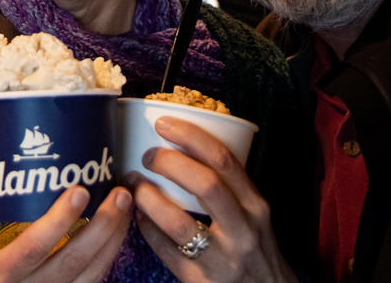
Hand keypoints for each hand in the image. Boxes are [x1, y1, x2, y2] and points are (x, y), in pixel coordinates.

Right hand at [0, 185, 132, 282]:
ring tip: (125, 210)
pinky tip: (114, 236)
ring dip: (112, 241)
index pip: (34, 247)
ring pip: (90, 276)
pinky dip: (106, 259)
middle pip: (74, 262)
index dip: (59, 220)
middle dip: (103, 227)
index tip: (80, 191)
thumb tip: (1, 170)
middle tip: (120, 195)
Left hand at [128, 116, 296, 282]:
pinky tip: (139, 216)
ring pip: (178, 221)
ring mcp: (222, 258)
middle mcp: (243, 230)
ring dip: (149, 197)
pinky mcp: (200, 281)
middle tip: (147, 156)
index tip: (164, 124)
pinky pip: (165, 250)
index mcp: (255, 205)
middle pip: (204, 183)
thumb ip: (229, 188)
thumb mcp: (254, 216)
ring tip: (135, 185)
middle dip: (169, 163)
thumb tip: (183, 149)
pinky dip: (147, 228)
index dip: (191, 136)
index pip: (224, 160)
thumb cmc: (254, 249)